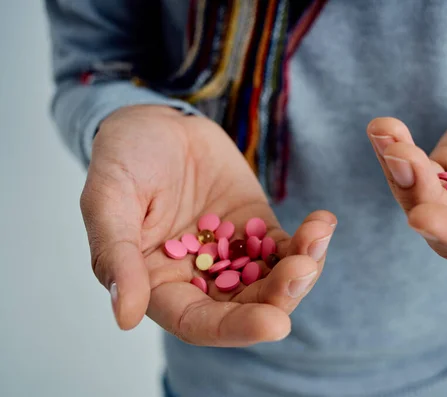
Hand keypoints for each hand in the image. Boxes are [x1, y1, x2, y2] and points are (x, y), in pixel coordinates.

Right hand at [81, 105, 335, 345]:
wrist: (156, 125)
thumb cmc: (123, 160)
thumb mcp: (107, 200)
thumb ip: (116, 255)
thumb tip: (125, 317)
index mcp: (158, 284)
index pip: (199, 321)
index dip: (235, 328)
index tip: (275, 324)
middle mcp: (200, 278)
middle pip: (246, 306)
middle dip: (280, 297)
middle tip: (303, 271)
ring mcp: (233, 255)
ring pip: (273, 279)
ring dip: (302, 268)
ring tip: (317, 236)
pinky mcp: (256, 229)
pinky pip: (286, 246)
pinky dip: (308, 241)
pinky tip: (322, 222)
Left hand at [368, 74, 446, 268]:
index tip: (420, 217)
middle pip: (446, 229)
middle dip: (418, 195)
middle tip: (400, 156)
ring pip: (421, 199)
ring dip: (398, 171)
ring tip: (387, 134)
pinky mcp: (444, 170)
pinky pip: (412, 169)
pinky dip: (393, 151)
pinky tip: (383, 128)